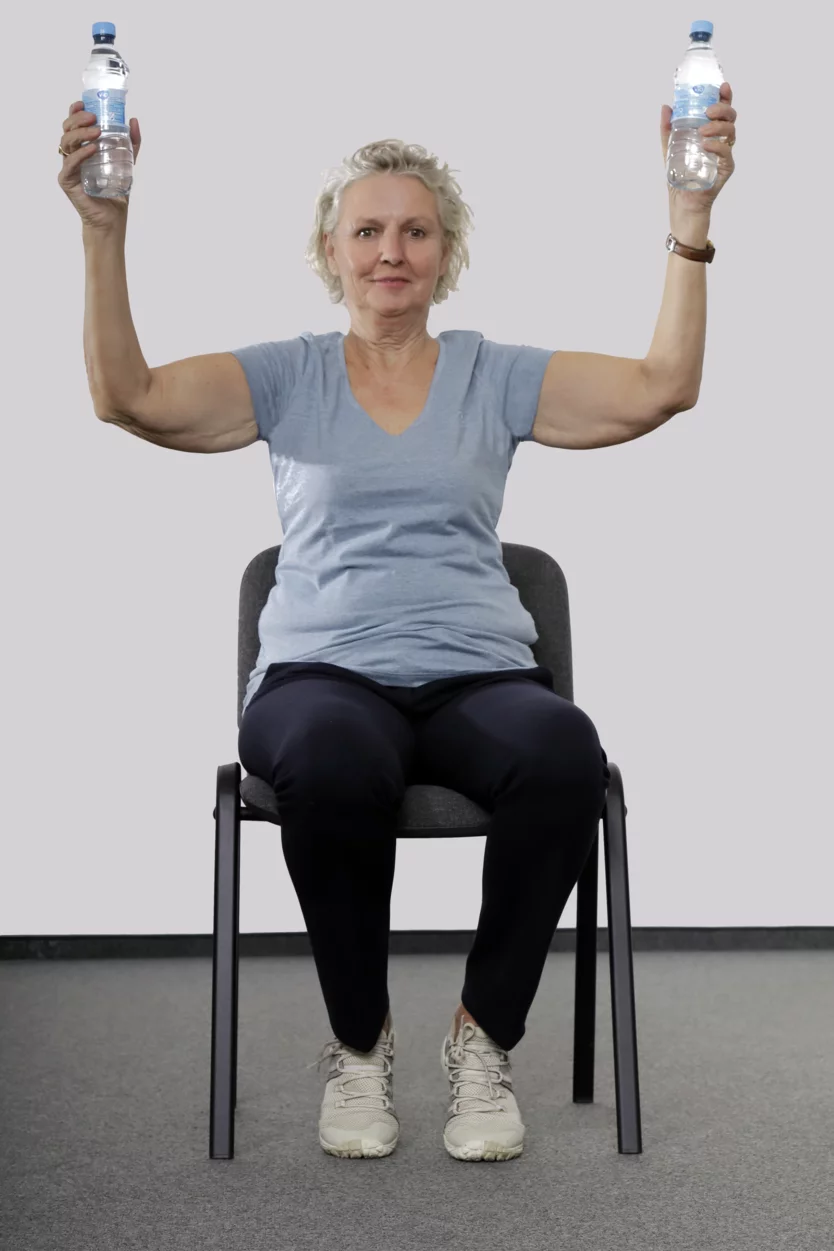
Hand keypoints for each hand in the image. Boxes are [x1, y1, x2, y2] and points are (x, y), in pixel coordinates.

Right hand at [57, 101, 141, 232]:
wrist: (112, 218)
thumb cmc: (115, 191)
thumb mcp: (126, 162)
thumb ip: (131, 143)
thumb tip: (133, 120)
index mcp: (82, 148)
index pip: (73, 125)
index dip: (75, 112)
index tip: (83, 103)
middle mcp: (72, 155)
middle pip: (67, 130)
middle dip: (78, 120)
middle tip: (93, 118)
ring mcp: (68, 167)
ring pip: (66, 143)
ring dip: (81, 134)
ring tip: (96, 132)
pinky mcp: (67, 180)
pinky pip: (70, 163)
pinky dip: (81, 154)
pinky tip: (92, 149)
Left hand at [660, 81, 736, 217]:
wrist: (682, 201)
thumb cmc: (679, 175)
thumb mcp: (670, 148)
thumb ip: (667, 129)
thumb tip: (665, 106)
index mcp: (711, 132)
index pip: (722, 110)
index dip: (725, 97)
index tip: (722, 87)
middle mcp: (721, 140)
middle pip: (731, 117)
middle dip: (722, 109)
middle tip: (707, 112)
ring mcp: (725, 153)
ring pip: (731, 131)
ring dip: (718, 127)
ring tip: (702, 131)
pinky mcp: (726, 167)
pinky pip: (726, 152)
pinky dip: (717, 146)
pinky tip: (706, 145)